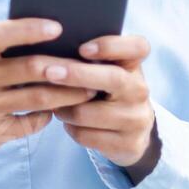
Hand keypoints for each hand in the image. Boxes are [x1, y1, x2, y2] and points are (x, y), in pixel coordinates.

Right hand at [0, 18, 98, 174]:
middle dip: (65, 68)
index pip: (1, 34)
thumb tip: (54, 40)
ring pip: (37, 98)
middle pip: (29, 68)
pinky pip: (30, 123)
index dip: (30, 29)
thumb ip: (3, 53)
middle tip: (89, 68)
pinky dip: (47, 117)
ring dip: (68, 95)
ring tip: (88, 91)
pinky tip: (57, 112)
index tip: (58, 27)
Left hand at [46, 33, 156, 172]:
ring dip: (65, 109)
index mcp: (134, 65)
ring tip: (54, 104)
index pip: (138, 47)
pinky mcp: (128, 143)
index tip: (83, 48)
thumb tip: (49, 48)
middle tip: (49, 72)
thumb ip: (89, 58)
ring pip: (89, 112)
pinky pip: (87, 135)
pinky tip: (68, 123)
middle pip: (113, 78)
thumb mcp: (106, 71)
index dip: (111, 45)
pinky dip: (70, 128)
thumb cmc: (106, 91)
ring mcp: (136, 118)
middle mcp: (139, 90)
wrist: (130, 132)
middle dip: (77, 75)